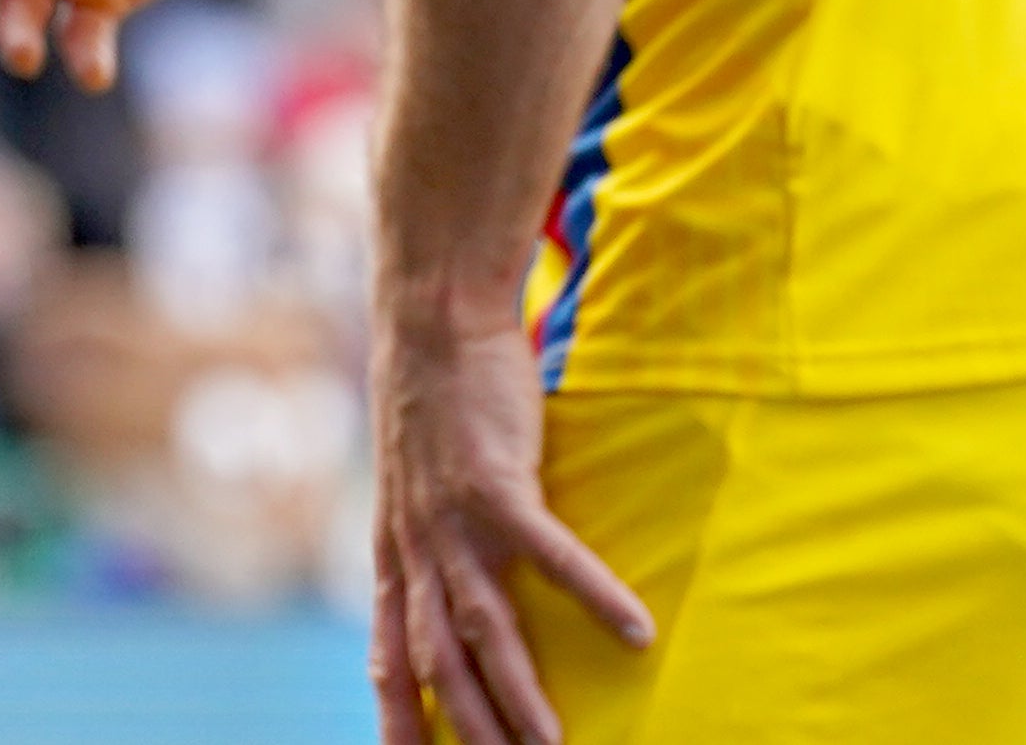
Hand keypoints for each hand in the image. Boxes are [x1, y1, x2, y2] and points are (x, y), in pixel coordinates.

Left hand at [368, 305, 652, 744]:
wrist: (430, 321)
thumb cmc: (434, 406)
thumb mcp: (408, 488)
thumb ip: (422, 545)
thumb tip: (445, 592)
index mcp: (394, 554)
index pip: (389, 657)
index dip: (398, 718)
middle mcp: (415, 547)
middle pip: (438, 663)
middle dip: (470, 731)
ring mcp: (452, 518)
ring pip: (485, 628)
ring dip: (522, 694)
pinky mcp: (496, 481)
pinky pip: (550, 553)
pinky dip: (592, 594)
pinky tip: (636, 631)